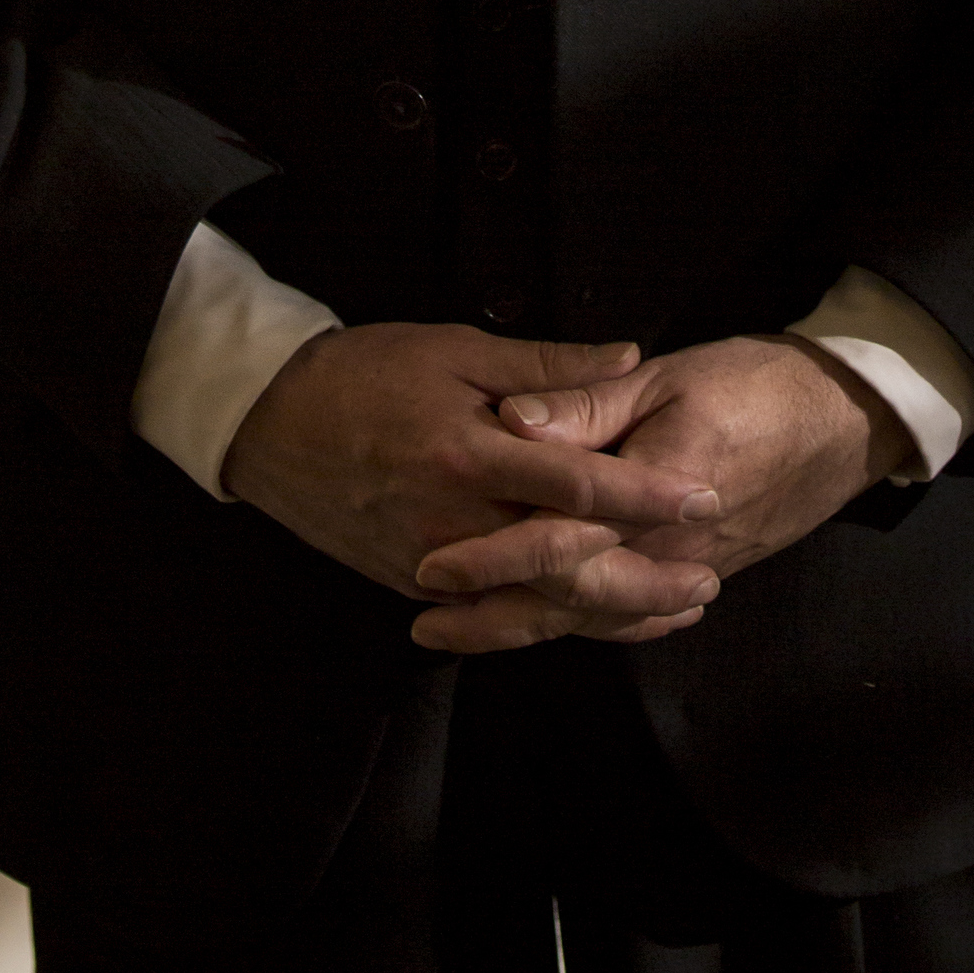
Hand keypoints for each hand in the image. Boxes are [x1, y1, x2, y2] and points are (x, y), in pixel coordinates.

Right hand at [220, 324, 728, 638]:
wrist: (270, 422)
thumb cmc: (365, 374)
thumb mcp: (456, 349)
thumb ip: (547, 365)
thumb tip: (627, 356)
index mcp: (472, 452)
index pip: (578, 484)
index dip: (646, 495)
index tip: (702, 497)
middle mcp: (458, 521)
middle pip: (569, 571)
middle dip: (644, 581)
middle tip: (704, 578)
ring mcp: (435, 565)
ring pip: (537, 608)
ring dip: (609, 615)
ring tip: (669, 611)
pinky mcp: (416, 587)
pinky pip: (496, 617)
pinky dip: (551, 623)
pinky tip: (594, 620)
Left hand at [409, 334, 908, 654]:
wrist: (847, 419)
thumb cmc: (754, 382)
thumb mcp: (666, 377)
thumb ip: (583, 403)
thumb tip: (510, 420)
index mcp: (652, 494)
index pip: (557, 538)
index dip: (491, 557)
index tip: (431, 567)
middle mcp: (668, 548)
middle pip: (567, 597)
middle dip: (494, 613)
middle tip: (423, 622)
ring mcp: (688, 568)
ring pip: (595, 616)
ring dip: (526, 630)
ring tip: (460, 636)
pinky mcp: (703, 570)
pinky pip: (635, 615)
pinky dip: (587, 628)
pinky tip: (548, 631)